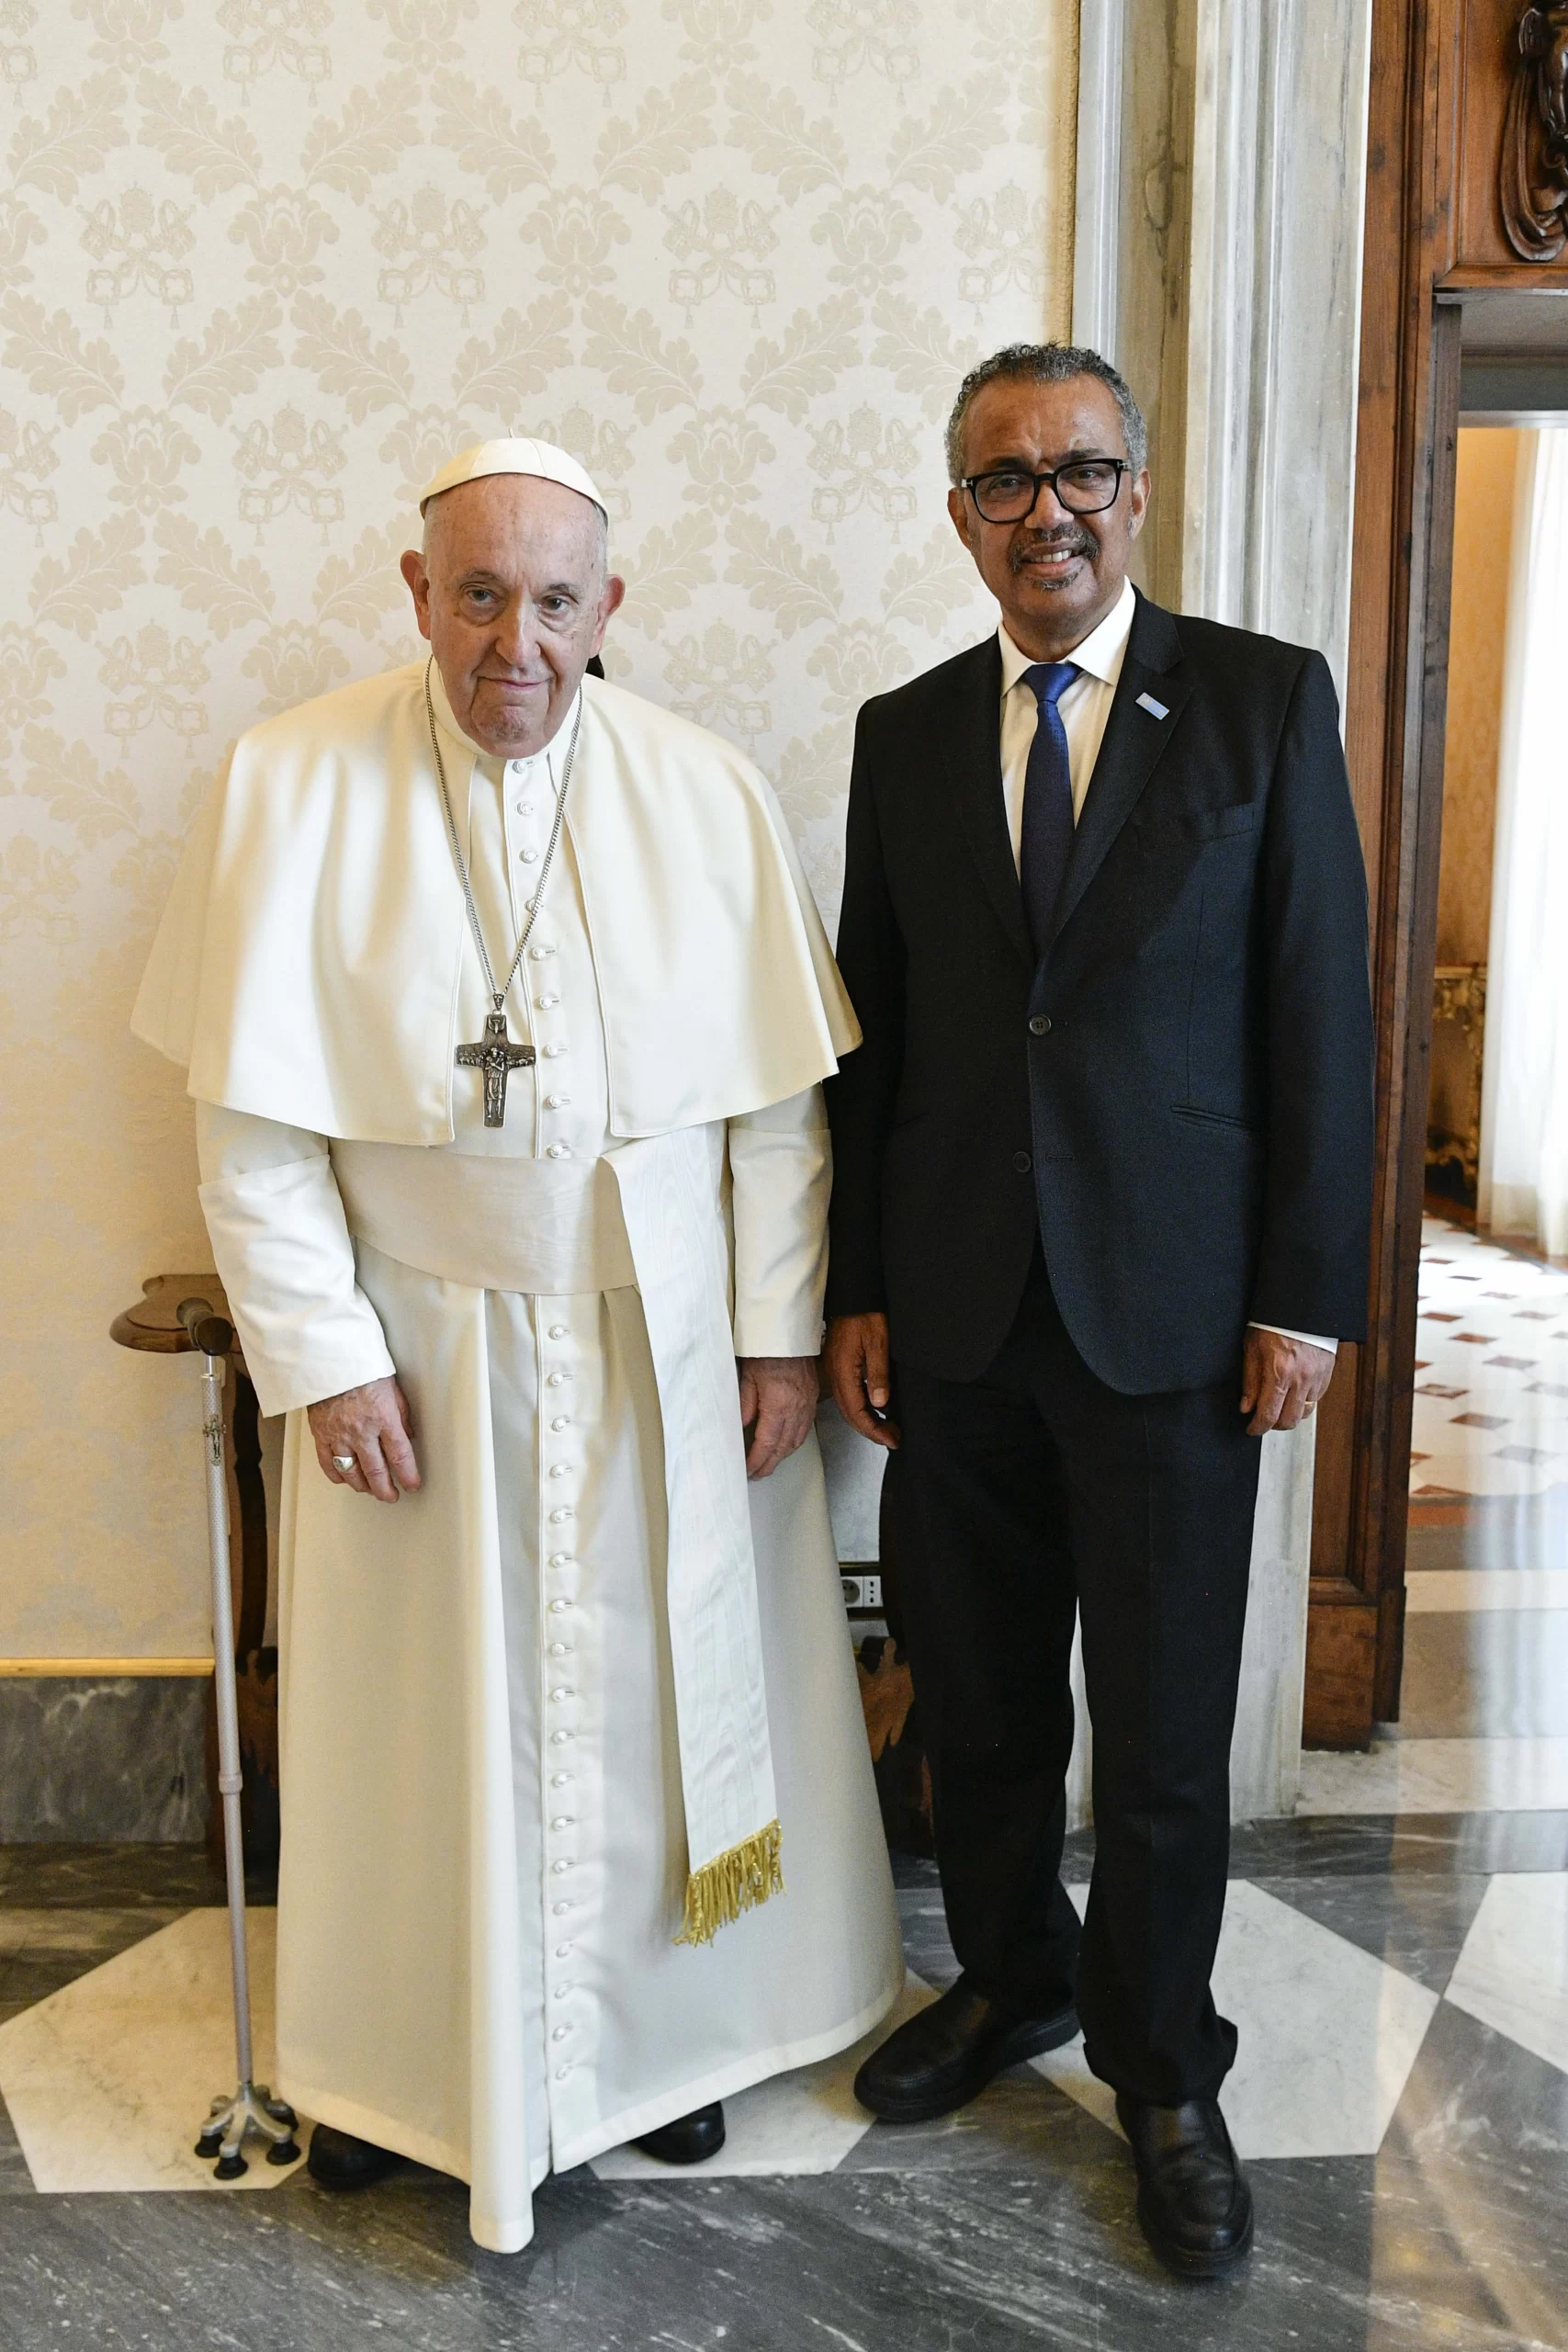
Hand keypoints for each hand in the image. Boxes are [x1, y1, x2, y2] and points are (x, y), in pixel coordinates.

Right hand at [307, 1376, 420, 1501]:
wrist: (329, 1358)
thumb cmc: (362, 1368)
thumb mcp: (393, 1389)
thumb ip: (401, 1415)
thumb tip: (408, 1436)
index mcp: (383, 1417)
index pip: (400, 1456)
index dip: (408, 1475)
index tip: (412, 1485)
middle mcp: (361, 1430)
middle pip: (376, 1472)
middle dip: (386, 1490)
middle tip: (392, 1496)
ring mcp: (338, 1435)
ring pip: (352, 1473)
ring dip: (363, 1486)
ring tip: (371, 1489)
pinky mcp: (320, 1434)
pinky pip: (328, 1464)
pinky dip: (338, 1476)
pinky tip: (346, 1479)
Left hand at [737, 1356, 818, 1479]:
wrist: (788, 1334)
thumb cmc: (766, 1351)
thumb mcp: (747, 1377)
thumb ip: (745, 1405)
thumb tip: (742, 1427)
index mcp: (778, 1405)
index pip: (767, 1443)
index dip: (757, 1461)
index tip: (748, 1471)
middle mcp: (796, 1408)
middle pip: (783, 1447)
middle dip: (769, 1464)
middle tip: (757, 1473)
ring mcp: (807, 1404)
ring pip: (796, 1440)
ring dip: (782, 1455)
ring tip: (769, 1463)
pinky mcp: (812, 1398)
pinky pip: (805, 1428)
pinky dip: (794, 1442)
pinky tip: (786, 1445)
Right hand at [823, 1312, 897, 1449]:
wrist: (853, 1295)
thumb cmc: (865, 1313)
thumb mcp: (879, 1342)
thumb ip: (879, 1374)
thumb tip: (879, 1403)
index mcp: (843, 1371)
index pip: (856, 1411)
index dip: (874, 1430)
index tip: (891, 1439)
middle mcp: (835, 1374)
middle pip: (850, 1413)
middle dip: (871, 1431)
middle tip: (893, 1439)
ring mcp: (835, 1371)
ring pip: (848, 1406)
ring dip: (867, 1421)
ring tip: (888, 1429)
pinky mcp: (839, 1366)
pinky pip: (849, 1394)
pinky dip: (862, 1407)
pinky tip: (877, 1408)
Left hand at [1240, 1328, 1335, 1435]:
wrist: (1301, 1307)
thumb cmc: (1273, 1323)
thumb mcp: (1252, 1348)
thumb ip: (1250, 1381)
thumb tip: (1246, 1407)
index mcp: (1279, 1373)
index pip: (1268, 1414)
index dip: (1257, 1427)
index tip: (1251, 1429)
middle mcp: (1300, 1379)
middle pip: (1288, 1421)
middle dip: (1273, 1425)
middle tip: (1263, 1418)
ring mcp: (1316, 1378)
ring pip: (1304, 1413)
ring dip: (1289, 1415)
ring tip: (1278, 1406)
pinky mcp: (1326, 1375)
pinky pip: (1315, 1399)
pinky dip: (1303, 1401)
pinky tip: (1293, 1392)